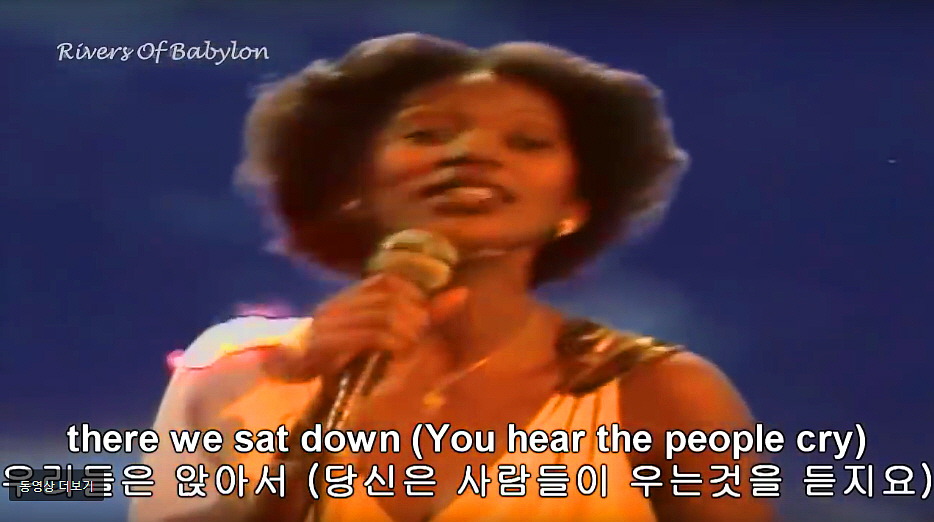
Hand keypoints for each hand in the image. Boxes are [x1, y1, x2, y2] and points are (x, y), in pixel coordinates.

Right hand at [286, 273, 467, 379]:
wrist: (306, 393)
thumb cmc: (351, 367)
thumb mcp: (391, 338)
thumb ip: (424, 315)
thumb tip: (462, 293)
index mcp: (348, 299)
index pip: (386, 281)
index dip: (412, 293)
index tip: (423, 316)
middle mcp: (334, 307)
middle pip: (387, 297)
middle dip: (412, 313)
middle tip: (422, 333)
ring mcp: (327, 326)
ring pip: (382, 315)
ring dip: (405, 331)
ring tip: (412, 345)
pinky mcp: (323, 347)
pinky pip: (368, 335)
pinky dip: (391, 342)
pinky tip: (399, 352)